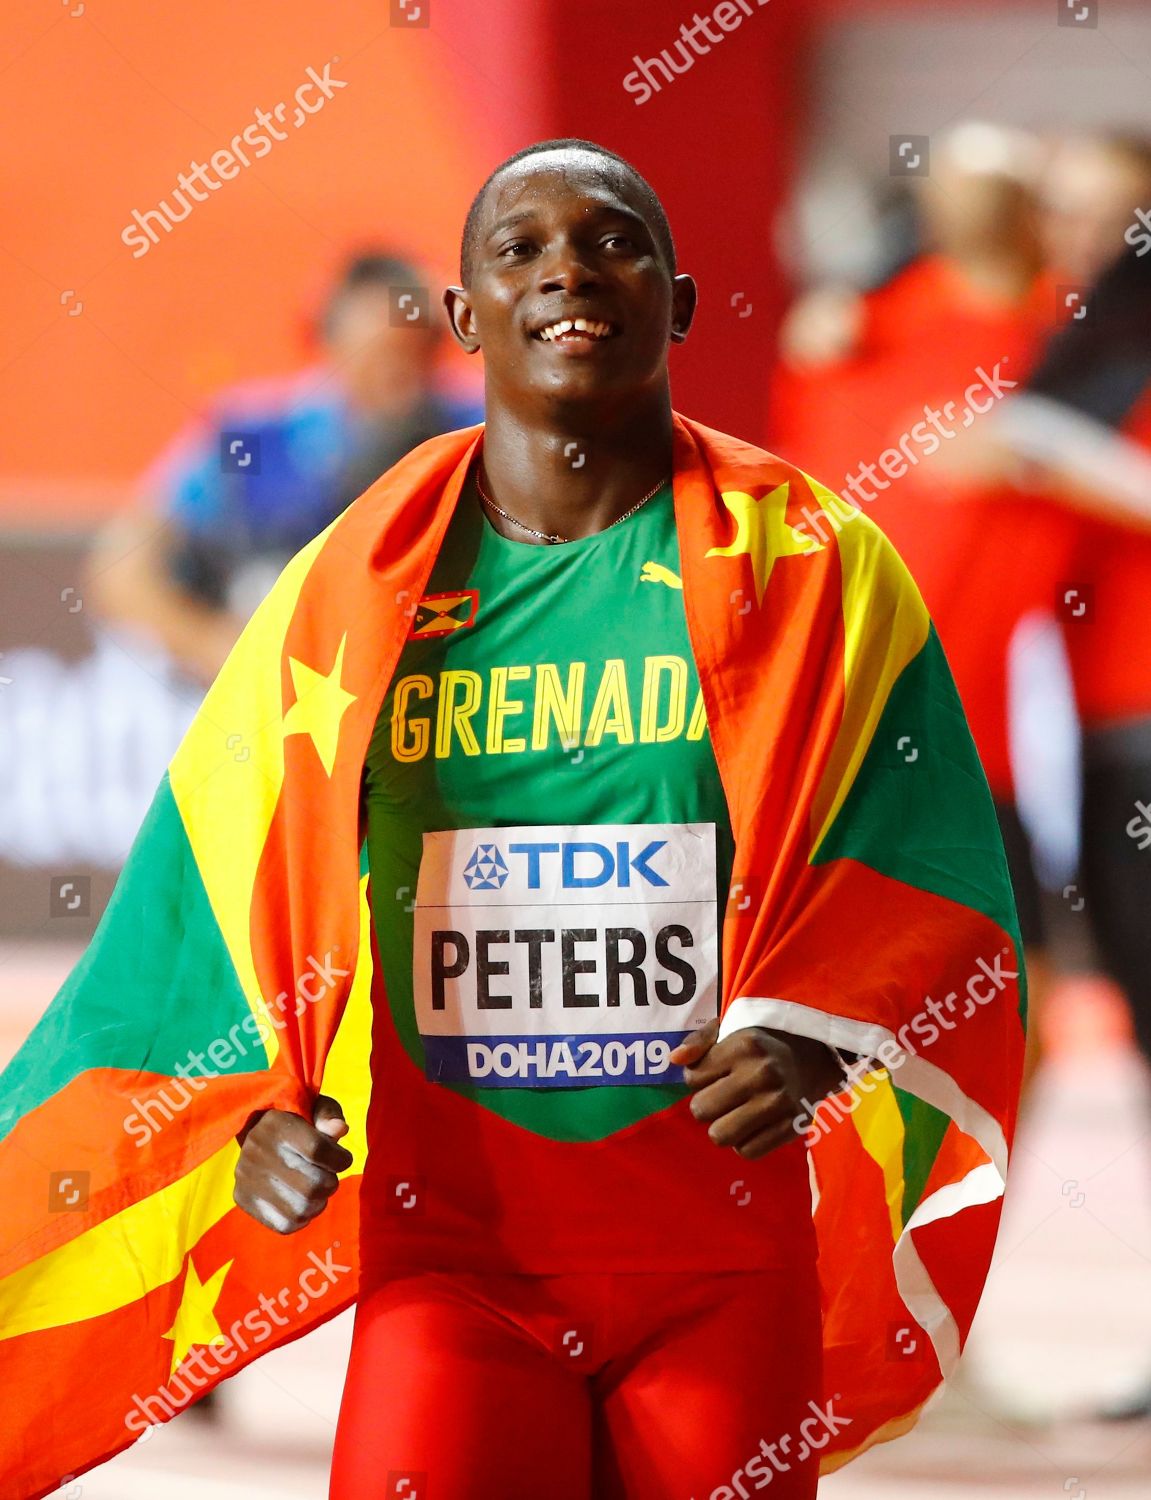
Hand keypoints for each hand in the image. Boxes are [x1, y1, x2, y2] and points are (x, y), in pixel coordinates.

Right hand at [233, 1094, 352, 1233]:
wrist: (260, 1137)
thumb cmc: (297, 1122)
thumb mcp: (315, 1108)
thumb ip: (329, 1115)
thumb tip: (339, 1129)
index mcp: (275, 1124)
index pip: (318, 1150)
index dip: (340, 1159)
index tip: (342, 1159)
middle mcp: (256, 1150)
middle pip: (313, 1184)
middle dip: (331, 1182)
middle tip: (328, 1176)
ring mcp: (246, 1178)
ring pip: (302, 1208)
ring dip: (319, 1202)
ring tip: (316, 1188)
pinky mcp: (243, 1200)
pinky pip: (286, 1224)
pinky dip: (303, 1217)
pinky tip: (302, 1202)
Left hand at [670, 1022, 843, 1159]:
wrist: (812, 1056)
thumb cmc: (759, 1045)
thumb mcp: (728, 1029)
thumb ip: (697, 1041)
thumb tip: (673, 1060)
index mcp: (743, 1047)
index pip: (692, 1078)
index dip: (698, 1078)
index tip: (715, 1074)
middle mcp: (760, 1074)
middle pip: (701, 1110)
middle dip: (706, 1106)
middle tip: (722, 1097)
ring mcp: (777, 1103)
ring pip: (720, 1135)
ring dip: (722, 1128)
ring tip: (735, 1113)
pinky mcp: (791, 1127)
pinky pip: (746, 1152)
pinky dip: (744, 1143)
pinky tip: (752, 1126)